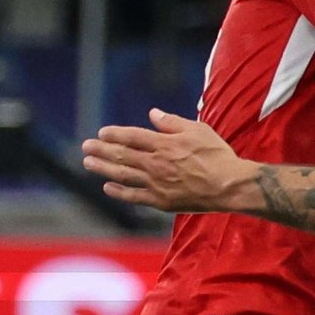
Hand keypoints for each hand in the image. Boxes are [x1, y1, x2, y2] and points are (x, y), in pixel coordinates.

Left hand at [82, 108, 250, 211]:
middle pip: (123, 155)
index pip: (133, 136)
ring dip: (103, 168)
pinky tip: (108, 186)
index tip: (102, 132)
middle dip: (102, 149)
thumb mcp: (199, 130)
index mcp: (166, 144)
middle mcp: (156, 163)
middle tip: (86, 146)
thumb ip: (172, 122)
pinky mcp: (160, 200)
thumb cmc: (217, 154)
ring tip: (89, 163)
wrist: (228, 185)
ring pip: (123, 174)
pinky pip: (133, 196)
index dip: (116, 134)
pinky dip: (118, 191)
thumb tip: (153, 113)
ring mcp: (156, 183)